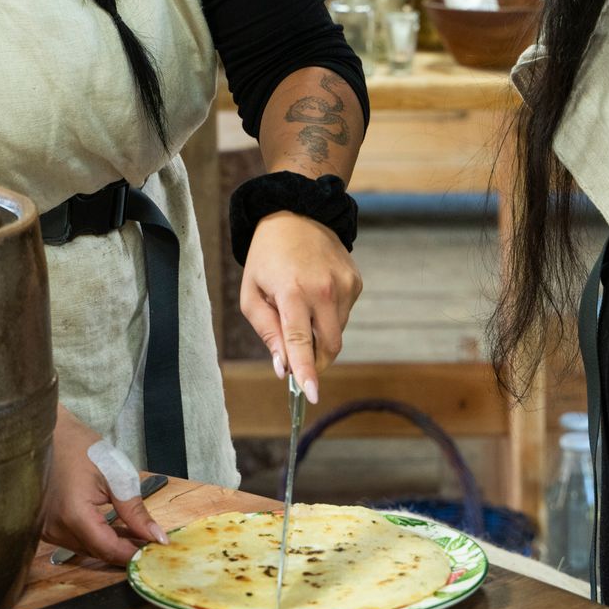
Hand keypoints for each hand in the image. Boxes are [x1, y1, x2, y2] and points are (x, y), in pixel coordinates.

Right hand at [41, 406, 166, 564]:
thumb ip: (135, 511)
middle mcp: (54, 528)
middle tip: (149, 542)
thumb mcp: (116, 475)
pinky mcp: (42, 525)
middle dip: (124, 550)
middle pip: (96, 552)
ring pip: (84, 549)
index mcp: (73, 515)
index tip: (155, 552)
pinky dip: (93, 537)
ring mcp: (45, 529)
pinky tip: (111, 528)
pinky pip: (73, 540)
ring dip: (108, 545)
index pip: (108, 549)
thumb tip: (156, 538)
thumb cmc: (81, 447)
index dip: (133, 554)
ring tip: (134, 534)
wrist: (47, 433)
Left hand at [239, 211, 361, 401]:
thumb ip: (267, 332)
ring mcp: (345, 285)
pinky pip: (345, 314)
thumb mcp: (252, 293)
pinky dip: (330, 315)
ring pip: (337, 332)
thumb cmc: (267, 257)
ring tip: (301, 307)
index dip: (306, 372)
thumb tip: (283, 367)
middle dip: (315, 360)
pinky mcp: (356, 281)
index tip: (310, 395)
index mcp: (292, 292)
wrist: (298, 214)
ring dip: (320, 333)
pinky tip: (316, 294)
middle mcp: (323, 289)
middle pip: (328, 346)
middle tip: (298, 356)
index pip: (301, 342)